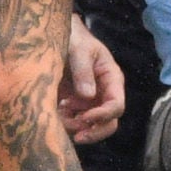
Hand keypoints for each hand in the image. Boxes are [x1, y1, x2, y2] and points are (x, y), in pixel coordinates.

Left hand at [60, 17, 124, 143]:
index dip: (103, 115)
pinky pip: (72, 124)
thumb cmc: (73, 38)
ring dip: (74, 128)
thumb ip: (83, 70)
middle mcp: (103, 95)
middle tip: (76, 135)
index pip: (116, 106)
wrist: (58, 35)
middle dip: (93, 132)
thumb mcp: (79, 49)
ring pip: (90, 128)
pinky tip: (54, 109)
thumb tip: (88, 96)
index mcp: (112, 80)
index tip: (84, 117)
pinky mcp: (73, 107)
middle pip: (109, 124)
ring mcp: (88, 103)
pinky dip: (63, 123)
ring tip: (59, 111)